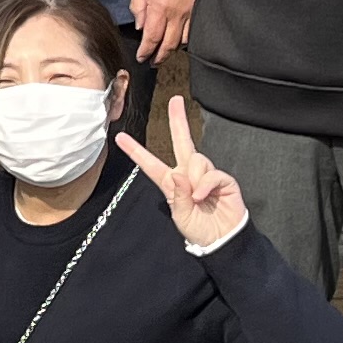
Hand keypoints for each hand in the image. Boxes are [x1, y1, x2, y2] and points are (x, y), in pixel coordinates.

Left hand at [113, 93, 247, 248]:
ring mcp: (206, 175)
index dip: (136, 151)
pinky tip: (202, 196)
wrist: (222, 241)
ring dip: (194, 179)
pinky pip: (211, 173)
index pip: (151, 164)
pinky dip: (205, 184)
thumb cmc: (199, 229)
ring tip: (196, 199)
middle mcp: (188, 174)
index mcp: (172, 183)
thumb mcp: (180, 216)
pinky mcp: (223, 180)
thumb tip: (178, 175)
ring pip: (196, 160)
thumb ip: (176, 196)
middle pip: (182, 142)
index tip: (120, 137)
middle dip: (178, 120)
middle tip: (175, 101)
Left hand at [129, 0, 205, 60]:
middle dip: (159, 57)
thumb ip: (138, 7)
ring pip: (183, 41)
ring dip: (173, 51)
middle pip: (169, 44)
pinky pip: (194, 31)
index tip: (141, 57)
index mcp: (159, 8)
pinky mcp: (200, 8)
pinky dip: (186, 40)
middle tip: (153, 62)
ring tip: (165, 54)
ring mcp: (191, 13)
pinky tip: (181, 42)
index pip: (152, 38)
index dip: (146, 51)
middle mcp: (177, 14)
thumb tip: (141, 26)